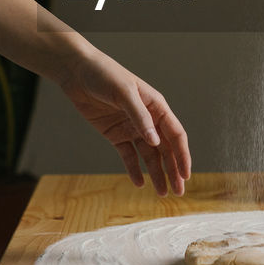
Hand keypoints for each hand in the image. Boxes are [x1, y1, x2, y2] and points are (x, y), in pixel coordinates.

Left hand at [58, 48, 191, 196]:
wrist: (77, 71)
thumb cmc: (105, 74)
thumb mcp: (124, 92)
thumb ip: (140, 117)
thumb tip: (155, 141)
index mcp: (156, 106)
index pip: (175, 134)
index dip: (183, 155)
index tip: (186, 175)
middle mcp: (148, 119)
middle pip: (165, 149)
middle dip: (173, 170)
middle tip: (179, 192)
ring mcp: (132, 128)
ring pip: (149, 156)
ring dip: (156, 174)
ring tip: (162, 193)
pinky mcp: (115, 134)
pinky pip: (129, 156)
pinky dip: (134, 170)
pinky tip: (139, 183)